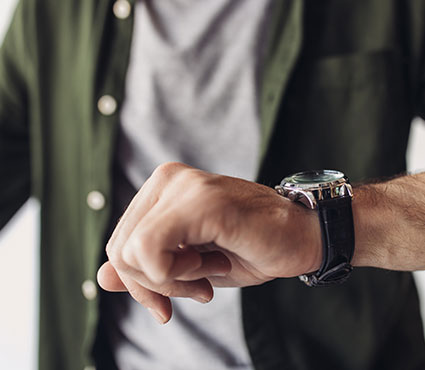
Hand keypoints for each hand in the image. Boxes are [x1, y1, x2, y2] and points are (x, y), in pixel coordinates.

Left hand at [97, 162, 320, 322]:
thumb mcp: (187, 266)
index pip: (119, 243)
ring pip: (132, 252)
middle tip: (195, 286)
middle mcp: (167, 178)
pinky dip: (178, 274)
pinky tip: (212, 264)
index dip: (138, 283)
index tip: (167, 302)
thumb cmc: (247, 248)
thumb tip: (101, 278)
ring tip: (208, 270)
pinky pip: (153, 249)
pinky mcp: (201, 201)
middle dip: (152, 285)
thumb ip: (143, 268)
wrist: (301, 235)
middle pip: (120, 249)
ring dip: (171, 279)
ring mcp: (183, 185)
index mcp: (161, 188)